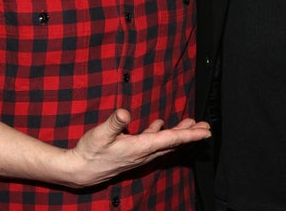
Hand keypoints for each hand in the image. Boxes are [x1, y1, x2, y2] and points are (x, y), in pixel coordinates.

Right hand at [61, 109, 210, 187]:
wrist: (79, 171)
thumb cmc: (89, 152)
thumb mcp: (99, 135)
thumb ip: (114, 123)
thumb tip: (125, 112)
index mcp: (139, 147)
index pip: (170, 140)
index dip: (189, 134)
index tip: (205, 132)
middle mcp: (143, 153)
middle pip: (172, 143)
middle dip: (190, 134)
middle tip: (206, 128)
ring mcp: (138, 154)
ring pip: (164, 143)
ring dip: (179, 133)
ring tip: (191, 124)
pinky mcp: (132, 153)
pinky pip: (152, 143)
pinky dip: (160, 134)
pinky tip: (160, 125)